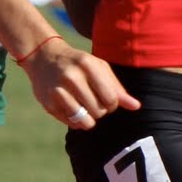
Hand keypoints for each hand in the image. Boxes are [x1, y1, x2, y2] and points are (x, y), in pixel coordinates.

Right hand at [18, 35, 139, 127]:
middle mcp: (71, 77)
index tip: (106, 98)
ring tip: (85, 107)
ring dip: (89, 119)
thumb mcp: (99, 69)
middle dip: (101, 111)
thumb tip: (136, 106)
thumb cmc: (79, 64)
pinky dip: (76, 121)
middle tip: (93, 101)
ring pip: (85, 121)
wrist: (44, 58)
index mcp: (87, 65)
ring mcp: (58, 91)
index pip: (111, 98)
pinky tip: (73, 108)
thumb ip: (117, 88)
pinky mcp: (48, 103)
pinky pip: (71, 123)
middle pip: (99, 111)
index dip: (112, 104)